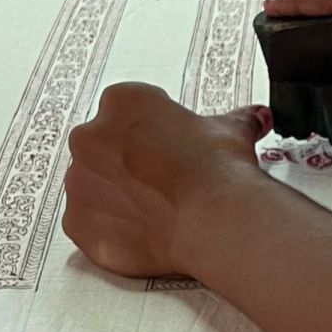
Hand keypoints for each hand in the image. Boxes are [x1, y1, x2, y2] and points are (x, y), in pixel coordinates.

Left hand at [62, 82, 269, 279]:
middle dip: (128, 163)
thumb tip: (253, 118)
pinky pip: (88, 223)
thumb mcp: (232, 131)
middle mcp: (90, 137)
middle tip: (164, 181)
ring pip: (94, 186)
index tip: (169, 148)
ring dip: (116, 195)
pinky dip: (110, 228)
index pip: (129, 112)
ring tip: (156, 208)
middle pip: (104, 148)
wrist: (213, 220)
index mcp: (122, 102)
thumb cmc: (217, 171)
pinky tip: (143, 229)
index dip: (152, 132)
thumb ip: (236, 120)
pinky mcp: (78, 222)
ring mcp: (78, 182)